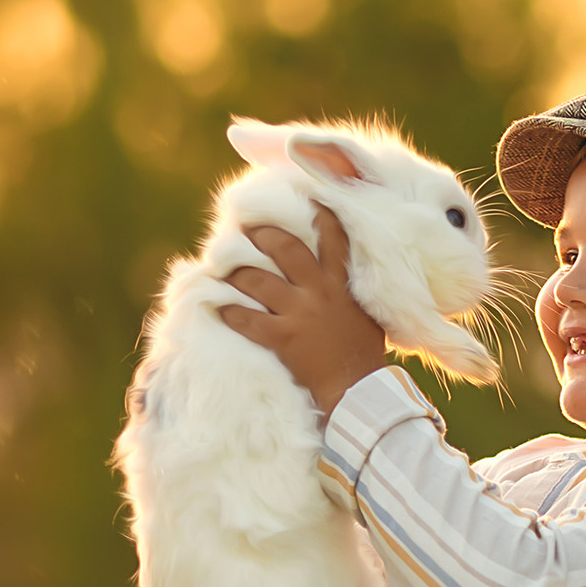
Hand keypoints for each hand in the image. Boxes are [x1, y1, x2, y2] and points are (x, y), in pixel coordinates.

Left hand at [218, 206, 387, 416]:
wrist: (359, 389)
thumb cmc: (365, 354)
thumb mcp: (366, 313)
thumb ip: (351, 291)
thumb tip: (341, 276)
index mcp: (342, 283)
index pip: (332, 236)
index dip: (317, 213)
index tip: (301, 198)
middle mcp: (319, 291)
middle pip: (285, 248)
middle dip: (262, 234)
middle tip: (247, 229)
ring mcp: (300, 314)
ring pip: (258, 281)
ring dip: (237, 273)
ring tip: (223, 266)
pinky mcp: (282, 338)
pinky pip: (247, 319)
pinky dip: (230, 312)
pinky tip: (218, 307)